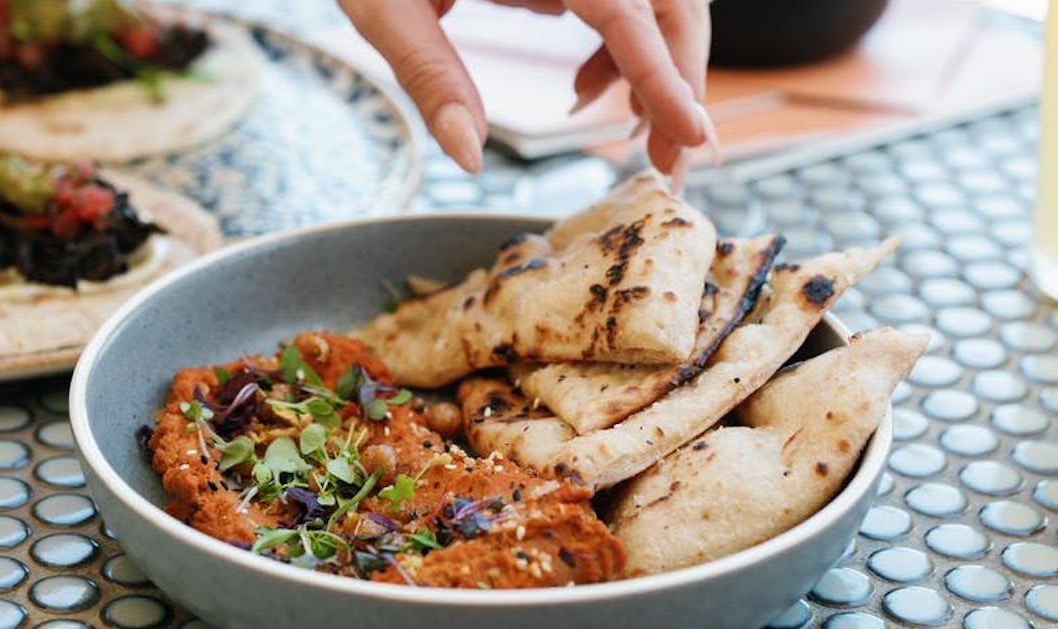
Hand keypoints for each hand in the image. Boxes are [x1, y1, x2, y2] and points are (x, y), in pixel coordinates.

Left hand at [339, 0, 713, 174]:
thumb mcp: (385, 7)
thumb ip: (430, 78)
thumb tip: (469, 157)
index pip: (628, 13)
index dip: (665, 78)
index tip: (692, 136)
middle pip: (672, 4)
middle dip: (681, 83)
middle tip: (671, 163)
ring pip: (661, 4)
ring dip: (660, 70)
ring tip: (628, 134)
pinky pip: (629, 5)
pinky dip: (626, 53)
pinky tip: (583, 94)